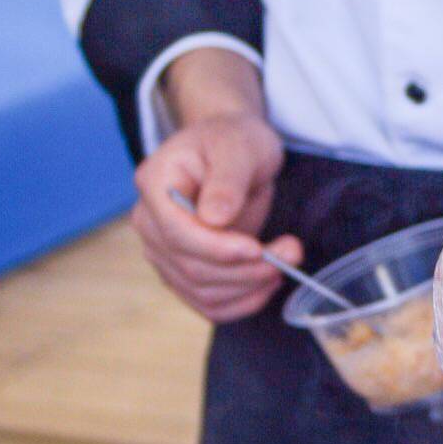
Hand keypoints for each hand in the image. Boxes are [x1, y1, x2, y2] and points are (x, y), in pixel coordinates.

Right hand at [130, 112, 291, 322]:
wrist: (233, 152)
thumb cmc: (234, 141)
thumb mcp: (238, 146)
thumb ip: (227, 180)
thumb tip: (214, 218)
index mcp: (154, 184)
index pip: (177, 232)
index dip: (218, 248)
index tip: (258, 249)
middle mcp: (150, 222)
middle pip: (191, 267)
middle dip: (246, 269)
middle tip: (292, 252)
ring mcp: (163, 251)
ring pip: (201, 291)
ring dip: (249, 287)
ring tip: (286, 262)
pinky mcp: (182, 272)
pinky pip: (207, 302)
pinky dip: (240, 302)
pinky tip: (267, 287)